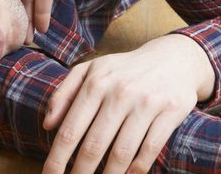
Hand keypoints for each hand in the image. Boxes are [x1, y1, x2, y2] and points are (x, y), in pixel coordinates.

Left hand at [42, 35, 211, 173]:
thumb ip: (64, 94)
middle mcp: (119, 92)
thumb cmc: (123, 69)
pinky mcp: (170, 112)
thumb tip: (47, 124)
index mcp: (95, 82)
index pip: (70, 129)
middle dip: (80, 173)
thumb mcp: (90, 70)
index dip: (57, 158)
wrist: (173, 57)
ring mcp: (146, 102)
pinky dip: (136, 169)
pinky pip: (150, 149)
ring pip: (121, 152)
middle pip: (93, 146)